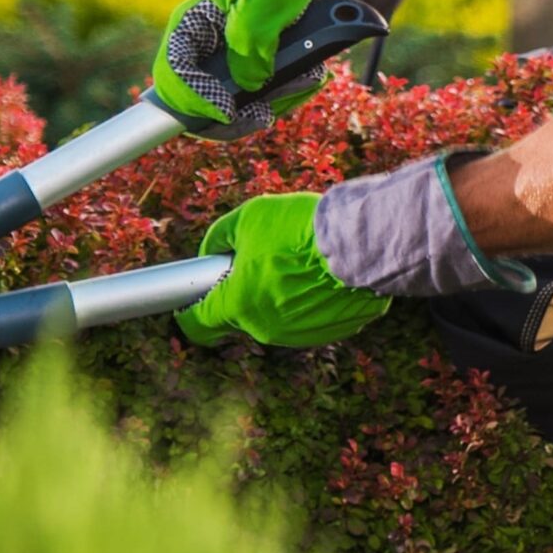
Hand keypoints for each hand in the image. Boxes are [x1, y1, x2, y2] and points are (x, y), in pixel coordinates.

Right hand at [152, 0, 323, 125]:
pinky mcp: (243, 81)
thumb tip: (249, 83)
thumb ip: (249, 38)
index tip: (227, 111)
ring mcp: (220, 69)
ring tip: (302, 83)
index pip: (173, 71)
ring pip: (226, 112)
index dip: (194, 97)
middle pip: (192, 104)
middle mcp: (199, 52)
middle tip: (264, 114)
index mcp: (189, 26)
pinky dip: (279, 101)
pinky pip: (252, 106)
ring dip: (264, 108)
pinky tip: (305, 80)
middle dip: (231, 117)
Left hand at [175, 193, 390, 348]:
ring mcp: (300, 334)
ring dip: (280, 295)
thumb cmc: (301, 228)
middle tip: (262, 260)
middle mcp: (265, 328)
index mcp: (238, 304)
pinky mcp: (333, 331)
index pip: (198, 325)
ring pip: (278, 316)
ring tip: (300, 260)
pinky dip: (312, 299)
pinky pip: (312, 317)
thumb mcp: (250, 217)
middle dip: (244, 292)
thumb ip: (221, 237)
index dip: (189, 314)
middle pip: (241, 316)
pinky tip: (323, 273)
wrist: (362, 240)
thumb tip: (211, 252)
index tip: (191, 303)